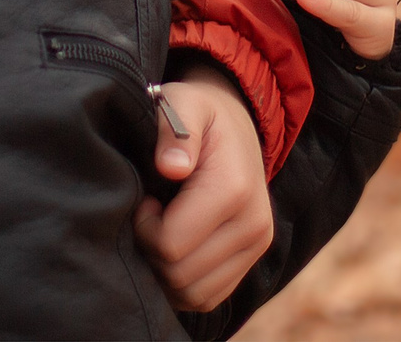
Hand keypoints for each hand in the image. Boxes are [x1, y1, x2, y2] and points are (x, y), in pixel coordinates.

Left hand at [134, 60, 271, 310]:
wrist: (237, 125)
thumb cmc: (199, 114)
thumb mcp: (184, 104)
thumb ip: (175, 130)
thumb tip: (171, 167)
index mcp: (234, 189)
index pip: (170, 245)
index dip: (143, 229)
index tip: (145, 201)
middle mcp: (253, 225)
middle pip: (179, 276)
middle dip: (151, 252)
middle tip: (149, 217)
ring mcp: (257, 247)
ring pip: (193, 295)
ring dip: (165, 272)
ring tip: (162, 231)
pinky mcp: (252, 260)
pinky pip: (207, 298)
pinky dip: (183, 284)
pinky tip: (175, 249)